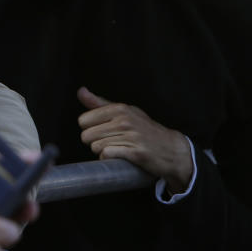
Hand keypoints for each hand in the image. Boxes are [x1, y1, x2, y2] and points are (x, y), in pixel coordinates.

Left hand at [78, 87, 192, 193]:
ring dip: (102, 152)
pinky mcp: (136, 153)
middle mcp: (125, 121)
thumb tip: (81, 91)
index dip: (90, 129)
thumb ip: (100, 103)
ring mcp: (131, 137)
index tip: (102, 131)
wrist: (171, 148)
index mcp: (120, 109)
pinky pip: (108, 155)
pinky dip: (109, 159)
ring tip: (116, 149)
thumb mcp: (125, 112)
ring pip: (96, 147)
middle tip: (110, 142)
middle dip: (94, 142)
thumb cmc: (145, 129)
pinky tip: (118, 156)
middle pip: (87, 136)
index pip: (84, 120)